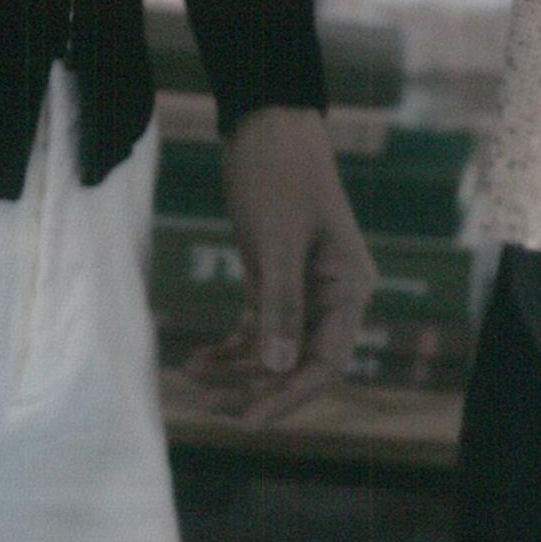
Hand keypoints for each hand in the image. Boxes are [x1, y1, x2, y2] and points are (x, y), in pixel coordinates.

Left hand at [179, 108, 377, 424]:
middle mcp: (332, 296)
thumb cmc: (280, 173)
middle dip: (253, 388)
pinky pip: (256, 326)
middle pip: (296, 363)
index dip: (289, 396)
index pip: (326, 362)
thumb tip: (279, 367)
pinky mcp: (275, 278)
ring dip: (235, 370)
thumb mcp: (278, 239)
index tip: (249, 420)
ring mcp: (303, 289)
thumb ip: (279, 303)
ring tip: (190, 381)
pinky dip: (229, 345)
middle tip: (205, 405)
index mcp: (350, 288)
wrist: (264, 121)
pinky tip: (195, 359)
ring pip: (273, 349)